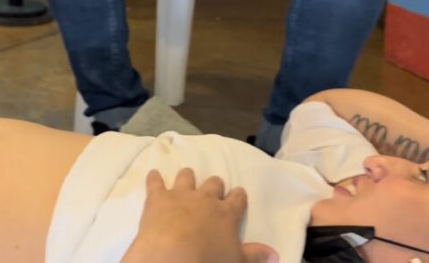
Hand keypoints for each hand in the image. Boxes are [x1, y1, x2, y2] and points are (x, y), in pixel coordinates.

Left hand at [122, 169, 278, 262]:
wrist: (173, 256)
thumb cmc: (208, 260)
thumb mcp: (237, 260)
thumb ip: (255, 255)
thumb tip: (275, 254)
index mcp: (227, 214)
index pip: (237, 200)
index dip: (239, 196)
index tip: (239, 192)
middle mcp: (205, 199)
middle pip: (213, 184)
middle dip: (214, 184)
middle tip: (214, 186)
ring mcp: (181, 195)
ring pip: (187, 177)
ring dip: (187, 176)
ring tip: (187, 175)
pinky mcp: (158, 197)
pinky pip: (155, 182)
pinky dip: (154, 177)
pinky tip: (153, 174)